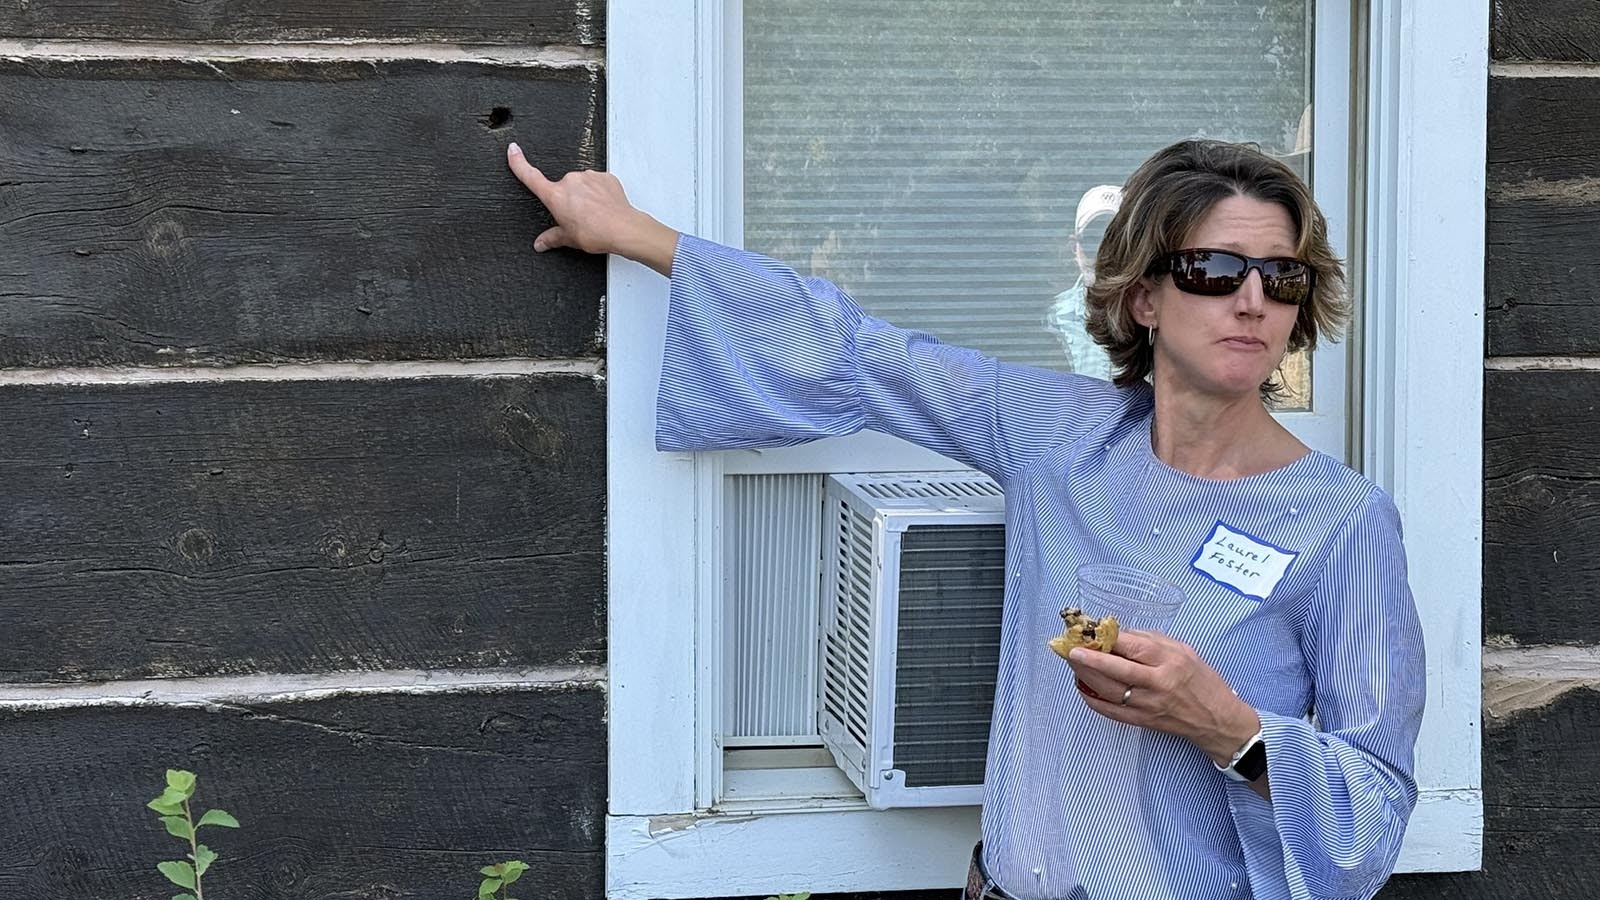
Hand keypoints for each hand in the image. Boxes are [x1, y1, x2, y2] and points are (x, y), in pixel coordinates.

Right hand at [505, 143, 677, 274]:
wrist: (623, 229)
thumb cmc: (596, 233)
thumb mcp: (569, 239)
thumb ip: (552, 238)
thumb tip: (540, 244)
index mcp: (556, 195)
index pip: (530, 176)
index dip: (518, 162)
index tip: (513, 150)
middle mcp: (570, 181)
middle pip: (563, 188)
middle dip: (568, 200)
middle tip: (579, 218)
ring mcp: (588, 176)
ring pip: (582, 185)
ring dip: (585, 196)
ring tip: (594, 214)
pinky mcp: (605, 176)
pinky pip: (597, 183)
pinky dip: (599, 193)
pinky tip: (604, 207)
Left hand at [1066, 630, 1260, 766]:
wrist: (1216, 719)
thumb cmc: (1201, 680)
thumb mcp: (1183, 650)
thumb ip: (1151, 640)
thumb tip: (1118, 634)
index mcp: (1170, 662)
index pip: (1134, 647)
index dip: (1109, 639)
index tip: (1089, 629)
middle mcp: (1158, 684)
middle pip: (1117, 670)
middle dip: (1090, 659)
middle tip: (1071, 650)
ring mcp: (1148, 705)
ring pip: (1109, 691)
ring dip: (1086, 677)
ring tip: (1074, 664)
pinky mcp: (1142, 721)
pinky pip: (1110, 711)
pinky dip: (1092, 699)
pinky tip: (1083, 687)